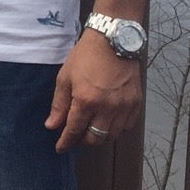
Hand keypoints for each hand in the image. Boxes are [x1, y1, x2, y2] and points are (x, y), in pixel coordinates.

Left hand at [46, 31, 144, 153]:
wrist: (113, 40)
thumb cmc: (86, 56)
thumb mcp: (65, 77)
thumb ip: (59, 104)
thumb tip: (52, 126)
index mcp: (86, 101)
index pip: (74, 131)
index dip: (66, 142)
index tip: (60, 148)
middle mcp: (107, 107)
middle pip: (95, 138)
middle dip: (82, 141)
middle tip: (75, 138)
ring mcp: (124, 107)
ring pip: (111, 135)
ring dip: (99, 136)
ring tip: (90, 129)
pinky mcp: (136, 103)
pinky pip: (126, 126)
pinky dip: (116, 128)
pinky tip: (107, 122)